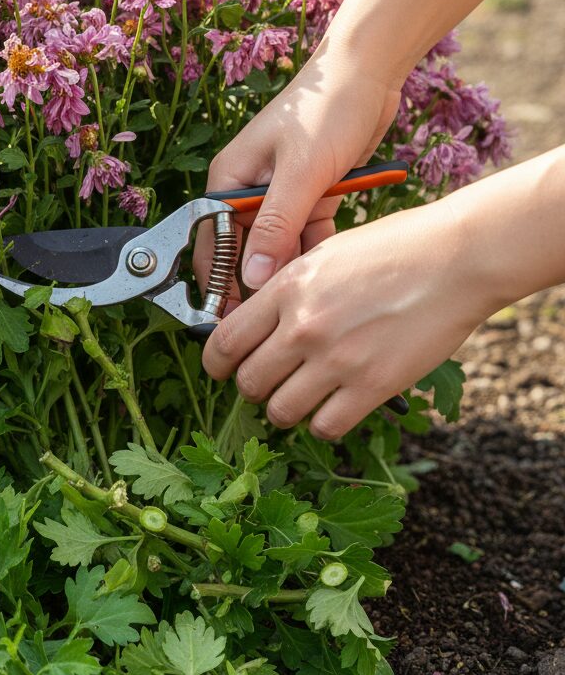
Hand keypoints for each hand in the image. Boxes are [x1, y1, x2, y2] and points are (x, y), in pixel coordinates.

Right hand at [194, 40, 401, 298]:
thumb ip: (275, 227)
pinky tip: (333, 270)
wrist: (370, 70)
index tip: (234, 321)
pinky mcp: (310, 195)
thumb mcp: (301, 171)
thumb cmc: (326, 108)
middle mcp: (248, 191)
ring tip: (308, 301)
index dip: (219, 283)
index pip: (211, 244)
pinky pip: (307, 235)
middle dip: (259, 282)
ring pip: (279, 248)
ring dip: (293, 268)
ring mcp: (280, 195)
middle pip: (244, 251)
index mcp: (228, 182)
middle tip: (277, 319)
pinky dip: (318, 249)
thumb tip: (252, 280)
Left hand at [201, 198, 491, 438]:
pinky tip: (333, 409)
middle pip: (248, 382)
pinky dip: (322, 425)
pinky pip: (325, 427)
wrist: (458, 257)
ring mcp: (337, 359)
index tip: (221, 369)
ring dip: (284, 410)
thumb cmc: (394, 247)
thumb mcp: (324, 254)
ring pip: (280, 411)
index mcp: (286, 288)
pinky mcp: (372, 385)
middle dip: (251, 388)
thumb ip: (286, 289)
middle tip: (268, 383)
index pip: (224, 342)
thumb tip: (254, 322)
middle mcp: (304, 326)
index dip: (216, 364)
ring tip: (300, 397)